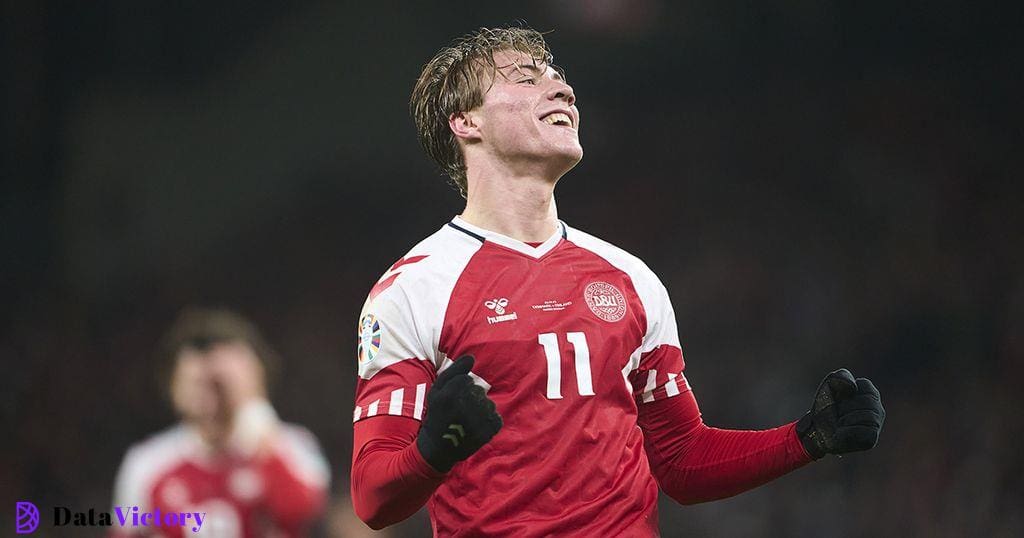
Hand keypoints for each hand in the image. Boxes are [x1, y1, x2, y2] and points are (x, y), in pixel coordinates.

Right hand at [416, 356, 502, 472]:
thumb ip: (454, 371)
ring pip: (488, 404)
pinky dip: (488, 422)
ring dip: (480, 411)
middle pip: (479, 391)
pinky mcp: (490, 430)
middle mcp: (466, 405)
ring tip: (466, 423)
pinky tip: (475, 429)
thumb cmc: (437, 415)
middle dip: (470, 399)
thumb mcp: (436, 391)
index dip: (460, 390)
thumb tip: (472, 357)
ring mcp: (480, 418)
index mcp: (450, 395)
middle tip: (459, 414)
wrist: (439, 448)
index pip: (467, 380)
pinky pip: (495, 417)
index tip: (453, 402)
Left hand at [796, 368, 884, 458]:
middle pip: (867, 401)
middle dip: (844, 406)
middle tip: (836, 413)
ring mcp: (876, 424)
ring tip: (838, 423)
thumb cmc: (825, 407)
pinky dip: (846, 431)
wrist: (815, 431)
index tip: (837, 398)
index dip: (846, 391)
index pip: (864, 385)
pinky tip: (840, 433)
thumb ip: (841, 377)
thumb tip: (853, 387)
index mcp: (870, 393)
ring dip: (845, 419)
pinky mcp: (871, 439)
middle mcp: (878, 409)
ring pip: (867, 416)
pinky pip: (862, 432)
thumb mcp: (830, 385)